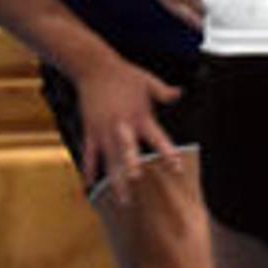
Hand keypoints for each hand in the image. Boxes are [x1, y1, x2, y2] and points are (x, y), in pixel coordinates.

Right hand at [69, 52, 186, 190]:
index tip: (176, 168)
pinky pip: (89, 153)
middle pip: (127, 149)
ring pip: (109, 159)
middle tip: (135, 181)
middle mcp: (121, 125)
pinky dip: (89, 169)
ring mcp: (103, 129)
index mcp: (139, 116)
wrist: (93, 66)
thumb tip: (179, 93)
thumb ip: (163, 91)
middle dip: (130, 165)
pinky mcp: (90, 129)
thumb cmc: (123, 74)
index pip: (157, 138)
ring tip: (122, 200)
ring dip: (115, 180)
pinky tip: (89, 185)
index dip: (167, 152)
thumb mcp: (147, 80)